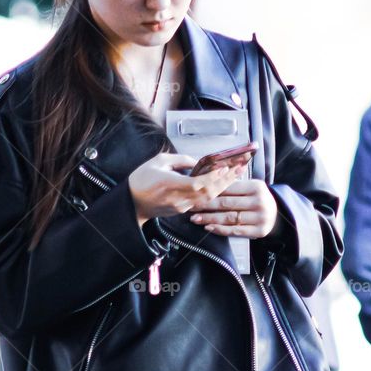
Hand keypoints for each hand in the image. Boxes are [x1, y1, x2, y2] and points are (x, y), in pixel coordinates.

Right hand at [129, 153, 245, 226]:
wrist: (132, 203)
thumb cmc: (141, 180)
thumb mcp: (158, 161)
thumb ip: (180, 160)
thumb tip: (197, 162)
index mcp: (169, 184)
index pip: (197, 183)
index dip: (213, 177)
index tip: (225, 167)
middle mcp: (177, 198)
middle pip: (207, 192)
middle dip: (225, 180)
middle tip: (239, 169)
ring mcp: (180, 206)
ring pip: (207, 199)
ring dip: (222, 187)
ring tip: (234, 176)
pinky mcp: (182, 210)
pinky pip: (201, 202)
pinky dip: (213, 193)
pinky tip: (221, 185)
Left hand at [189, 177, 279, 238]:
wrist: (277, 214)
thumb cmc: (256, 199)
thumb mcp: (250, 188)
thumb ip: (233, 184)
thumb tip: (207, 179)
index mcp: (256, 187)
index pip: (229, 188)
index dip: (210, 190)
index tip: (195, 193)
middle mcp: (259, 201)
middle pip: (227, 203)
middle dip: (206, 205)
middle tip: (190, 206)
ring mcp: (260, 217)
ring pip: (229, 218)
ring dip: (209, 218)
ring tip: (195, 218)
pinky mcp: (259, 231)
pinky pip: (235, 230)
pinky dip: (220, 229)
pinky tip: (208, 227)